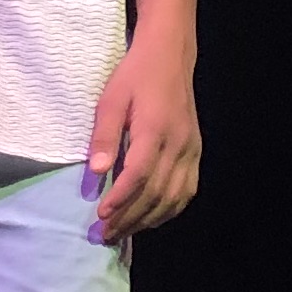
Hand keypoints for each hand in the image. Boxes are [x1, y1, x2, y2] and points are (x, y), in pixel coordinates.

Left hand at [88, 28, 201, 241]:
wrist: (170, 56)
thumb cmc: (135, 75)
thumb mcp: (111, 99)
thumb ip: (104, 135)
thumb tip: (96, 172)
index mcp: (155, 129)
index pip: (138, 174)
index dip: (120, 199)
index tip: (101, 216)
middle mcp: (178, 144)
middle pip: (155, 192)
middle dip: (129, 218)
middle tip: (105, 235)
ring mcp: (191, 150)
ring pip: (173, 197)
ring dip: (148, 219)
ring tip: (123, 233)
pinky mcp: (196, 152)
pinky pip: (187, 190)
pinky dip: (169, 210)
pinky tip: (151, 218)